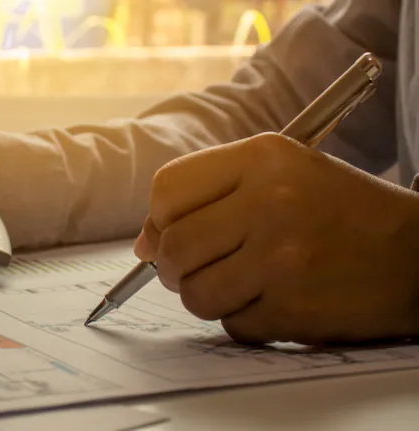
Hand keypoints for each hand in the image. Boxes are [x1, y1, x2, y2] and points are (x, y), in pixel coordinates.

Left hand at [134, 132, 418, 344]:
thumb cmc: (341, 210)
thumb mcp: (282, 175)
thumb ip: (210, 196)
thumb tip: (142, 244)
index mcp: (264, 158)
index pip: (168, 189)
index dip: (159, 219)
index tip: (169, 234)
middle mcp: (271, 202)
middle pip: (173, 246)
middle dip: (173, 267)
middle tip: (192, 270)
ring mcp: (282, 257)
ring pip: (195, 292)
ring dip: (205, 296)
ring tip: (236, 285)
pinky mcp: (294, 306)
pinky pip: (231, 324)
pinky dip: (241, 319)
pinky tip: (270, 301)